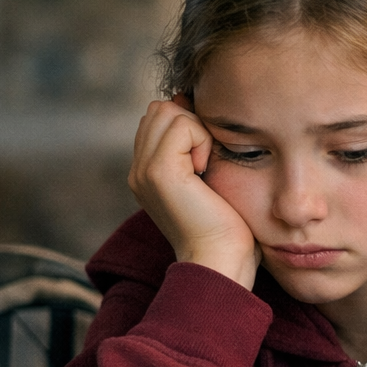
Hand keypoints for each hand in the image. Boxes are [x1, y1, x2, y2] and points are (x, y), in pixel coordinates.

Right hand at [129, 96, 258, 288]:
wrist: (220, 262)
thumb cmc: (228, 229)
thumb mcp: (210, 181)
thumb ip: (196, 150)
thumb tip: (191, 104)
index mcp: (148, 173)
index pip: (159, 118)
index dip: (189, 125)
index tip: (208, 156)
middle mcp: (138, 170)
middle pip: (160, 109)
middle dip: (191, 123)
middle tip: (207, 161)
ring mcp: (144, 170)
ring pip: (168, 111)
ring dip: (197, 131)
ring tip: (205, 167)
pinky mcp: (159, 171)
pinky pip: (182, 125)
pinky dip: (202, 139)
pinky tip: (205, 171)